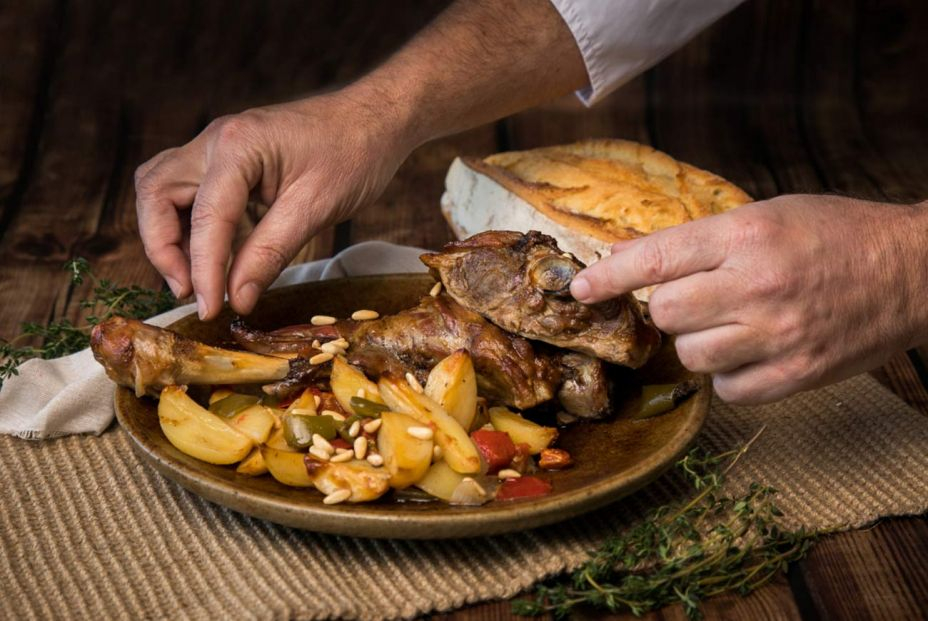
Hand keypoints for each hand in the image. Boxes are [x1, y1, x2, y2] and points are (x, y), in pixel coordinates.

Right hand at [135, 89, 414, 318]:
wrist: (376, 120)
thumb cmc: (354, 154)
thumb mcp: (316, 208)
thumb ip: (271, 253)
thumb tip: (238, 298)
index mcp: (238, 146)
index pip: (204, 218)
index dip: (204, 271)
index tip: (209, 309)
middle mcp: (216, 140)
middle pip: (155, 193)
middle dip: (163, 247)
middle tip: (189, 291)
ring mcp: (218, 147)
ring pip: (162, 190)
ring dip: (169, 236)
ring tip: (196, 279)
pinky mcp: (228, 161)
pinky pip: (190, 194)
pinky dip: (193, 227)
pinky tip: (218, 259)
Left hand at [570, 195, 927, 403]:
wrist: (913, 271)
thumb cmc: (834, 235)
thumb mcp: (764, 216)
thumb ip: (695, 241)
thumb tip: (624, 259)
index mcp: (746, 235)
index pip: (654, 260)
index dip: (607, 278)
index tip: (578, 290)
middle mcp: (757, 284)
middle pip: (665, 313)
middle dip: (670, 308)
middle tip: (698, 299)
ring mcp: (778, 334)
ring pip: (691, 354)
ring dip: (698, 342)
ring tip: (732, 323)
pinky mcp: (797, 374)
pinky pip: (727, 389)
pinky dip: (729, 374)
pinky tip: (751, 351)